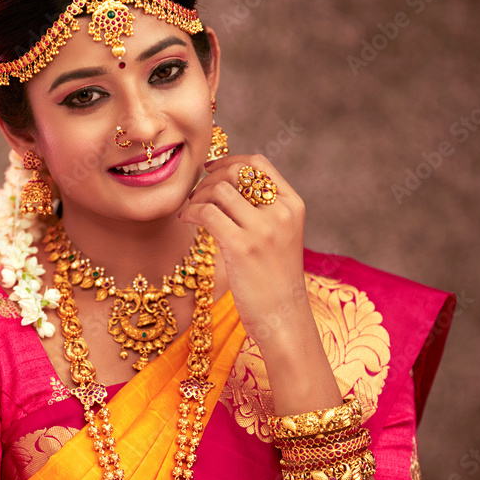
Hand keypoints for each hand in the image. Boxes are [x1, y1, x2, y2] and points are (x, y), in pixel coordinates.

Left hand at [179, 154, 308, 345]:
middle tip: (195, 196)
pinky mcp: (243, 247)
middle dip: (208, 178)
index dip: (229, 161)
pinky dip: (191, 212)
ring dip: (196, 196)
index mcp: (293, 205)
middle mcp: (281, 212)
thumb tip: (227, 187)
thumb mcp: (281, 238)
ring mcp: (263, 229)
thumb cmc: (276, 282)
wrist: (285, 318)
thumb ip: (263, 212)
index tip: (210, 171)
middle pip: (236, 171)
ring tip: (190, 212)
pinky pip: (207, 213)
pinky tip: (187, 221)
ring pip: (219, 189)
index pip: (258, 164)